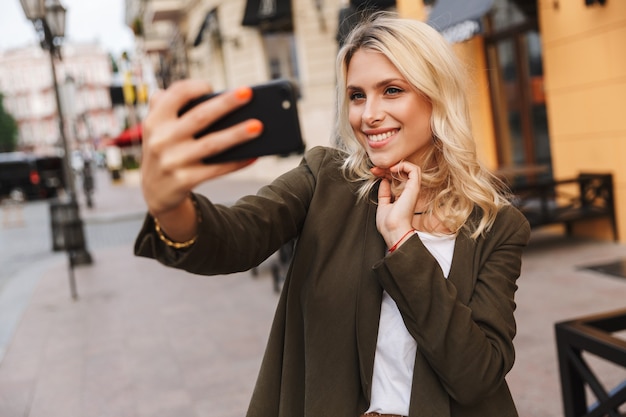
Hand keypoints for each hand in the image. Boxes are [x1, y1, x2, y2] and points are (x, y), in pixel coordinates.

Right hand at [141, 79, 262, 216]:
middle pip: (200, 117)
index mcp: (155, 120)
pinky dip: (236, 162)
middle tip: (249, 93)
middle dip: (226, 104)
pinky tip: (253, 155)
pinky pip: (216, 169)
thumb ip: (168, 106)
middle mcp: (162, 139)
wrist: (153, 192)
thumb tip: (208, 94)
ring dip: (237, 134)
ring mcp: (173, 161)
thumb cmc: (165, 150)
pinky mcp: (185, 180)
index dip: (195, 87)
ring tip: (258, 126)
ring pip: (212, 144)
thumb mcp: (157, 128)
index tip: (212, 86)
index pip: (176, 94)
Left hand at [372, 161, 421, 248]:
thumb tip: (383, 181)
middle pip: (401, 171)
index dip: (384, 172)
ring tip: (384, 168)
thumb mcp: (383, 204)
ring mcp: (413, 189)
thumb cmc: (388, 224)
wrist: (393, 230)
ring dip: (396, 165)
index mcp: (403, 196)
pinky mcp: (414, 188)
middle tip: (375, 169)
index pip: (396, 177)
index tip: (374, 172)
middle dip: (387, 167)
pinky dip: (403, 166)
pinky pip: (414, 170)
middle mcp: (409, 191)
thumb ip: (384, 193)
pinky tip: (392, 170)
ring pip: (410, 168)